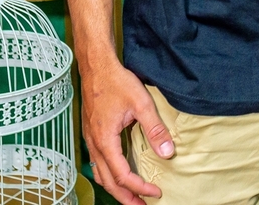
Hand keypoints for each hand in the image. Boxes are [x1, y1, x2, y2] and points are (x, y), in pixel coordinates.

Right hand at [81, 57, 172, 204]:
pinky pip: (98, 162)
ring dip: (116, 188)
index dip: (139, 187)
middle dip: (125, 197)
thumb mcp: (141, 103)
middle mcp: (94, 144)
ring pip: (100, 173)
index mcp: (105, 140)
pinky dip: (109, 174)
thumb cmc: (117, 82)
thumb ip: (155, 129)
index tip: (156, 192)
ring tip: (131, 196)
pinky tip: (119, 173)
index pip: (122, 175)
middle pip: (108, 181)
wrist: (96, 66)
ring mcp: (90, 139)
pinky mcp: (92, 133)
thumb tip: (168, 153)